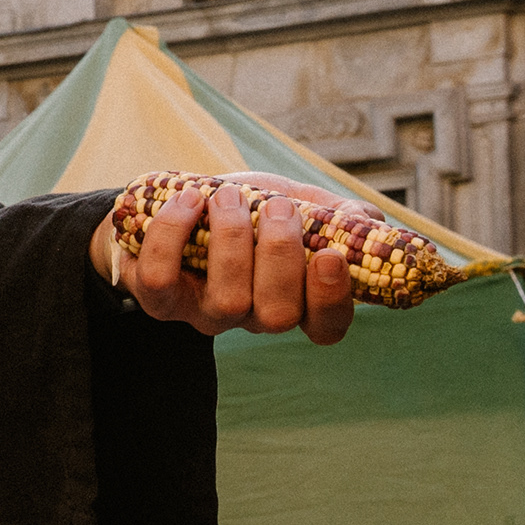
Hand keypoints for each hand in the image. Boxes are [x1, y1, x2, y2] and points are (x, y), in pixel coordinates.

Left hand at [90, 170, 361, 345]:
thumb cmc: (251, 208)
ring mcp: (204, 314)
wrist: (180, 201)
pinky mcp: (158, 298)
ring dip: (232, 239)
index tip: (332, 256)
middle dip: (280, 255)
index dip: (333, 300)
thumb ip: (338, 215)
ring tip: (228, 197)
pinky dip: (173, 234)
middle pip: (278, 315)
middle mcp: (252, 318)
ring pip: (227, 301)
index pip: (326, 328)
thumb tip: (366, 222)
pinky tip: (189, 200)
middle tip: (276, 207)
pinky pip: (161, 278)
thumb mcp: (301, 203)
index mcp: (296, 299)